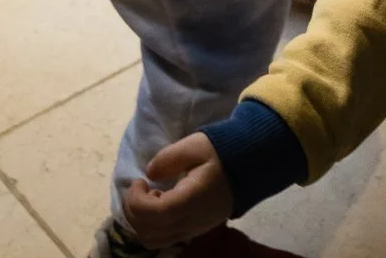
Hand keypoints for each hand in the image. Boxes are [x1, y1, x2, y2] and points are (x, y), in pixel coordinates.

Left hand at [123, 133, 232, 249]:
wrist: (252, 164)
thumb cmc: (223, 151)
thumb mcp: (195, 145)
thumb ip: (168, 158)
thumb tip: (150, 173)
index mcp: (192, 199)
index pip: (154, 214)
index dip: (136, 201)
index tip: (139, 181)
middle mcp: (192, 220)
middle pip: (150, 232)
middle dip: (134, 211)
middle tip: (139, 188)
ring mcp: (195, 229)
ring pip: (155, 240)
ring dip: (142, 222)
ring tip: (150, 197)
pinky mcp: (196, 230)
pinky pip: (165, 238)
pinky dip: (153, 226)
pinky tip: (161, 203)